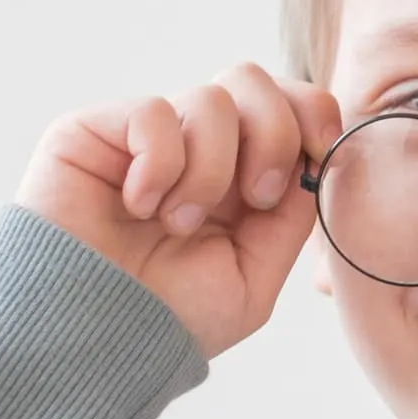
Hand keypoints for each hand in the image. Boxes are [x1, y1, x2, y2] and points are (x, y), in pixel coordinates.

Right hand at [15, 63, 337, 362]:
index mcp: (236, 176)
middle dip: (274, 135)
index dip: (314, 113)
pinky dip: (160, 167)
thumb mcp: (254, 275)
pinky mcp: (95, 129)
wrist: (94, 338)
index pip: (287, 104)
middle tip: (255, 196)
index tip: (322, 153)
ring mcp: (146, 136)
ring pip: (212, 99)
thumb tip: (314, 159)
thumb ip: (290, 215)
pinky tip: (137, 207)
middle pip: (255, 81)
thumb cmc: (167, 318)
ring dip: (210, 172)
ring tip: (178, 223)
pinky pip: (155, 113)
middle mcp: (193, 147)